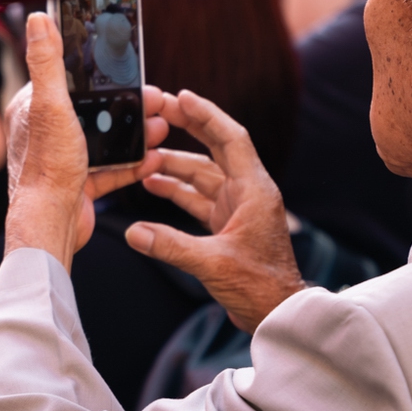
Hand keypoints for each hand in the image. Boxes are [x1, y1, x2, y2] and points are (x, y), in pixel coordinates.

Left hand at [3, 12, 166, 270]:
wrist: (52, 224)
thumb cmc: (47, 167)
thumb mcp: (51, 105)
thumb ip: (47, 61)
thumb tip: (37, 18)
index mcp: (34, 109)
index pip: (71, 81)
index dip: (103, 76)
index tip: (130, 72)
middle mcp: (47, 132)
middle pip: (96, 111)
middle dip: (129, 106)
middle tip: (156, 102)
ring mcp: (65, 159)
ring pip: (108, 138)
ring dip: (137, 133)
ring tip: (162, 127)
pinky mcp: (81, 183)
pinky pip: (113, 168)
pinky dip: (135, 163)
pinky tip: (155, 157)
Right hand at [126, 89, 305, 331]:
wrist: (278, 313)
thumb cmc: (259, 286)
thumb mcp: (213, 264)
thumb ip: (171, 246)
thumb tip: (133, 231)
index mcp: (254, 190)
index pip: (231, 138)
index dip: (206, 115)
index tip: (181, 97)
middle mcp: (248, 192)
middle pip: (215, 149)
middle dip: (187, 128)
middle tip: (158, 111)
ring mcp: (238, 208)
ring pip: (203, 175)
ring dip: (175, 164)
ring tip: (143, 155)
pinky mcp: (228, 225)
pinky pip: (199, 198)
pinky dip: (177, 191)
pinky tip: (153, 185)